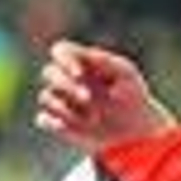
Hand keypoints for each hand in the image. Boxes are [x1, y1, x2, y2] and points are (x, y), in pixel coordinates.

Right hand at [35, 39, 173, 152]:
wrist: (137, 130)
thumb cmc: (132, 96)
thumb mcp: (127, 74)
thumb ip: (107, 60)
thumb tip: (86, 54)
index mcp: (81, 62)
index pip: (60, 51)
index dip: (64, 59)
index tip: (79, 74)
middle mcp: (66, 80)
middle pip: (49, 72)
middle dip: (67, 85)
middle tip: (88, 98)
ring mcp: (61, 101)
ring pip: (46, 97)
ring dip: (68, 107)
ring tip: (95, 118)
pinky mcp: (59, 124)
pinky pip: (43, 120)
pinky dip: (52, 122)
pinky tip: (65, 127)